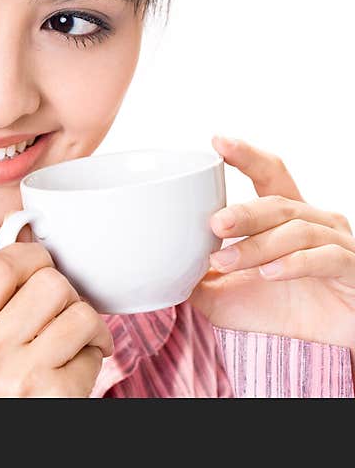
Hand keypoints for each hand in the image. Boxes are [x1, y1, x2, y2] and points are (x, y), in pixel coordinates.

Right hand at [0, 231, 113, 396]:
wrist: (1, 445)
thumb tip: (22, 231)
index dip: (28, 254)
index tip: (38, 262)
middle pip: (49, 284)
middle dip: (63, 291)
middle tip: (55, 310)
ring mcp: (22, 378)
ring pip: (81, 312)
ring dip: (85, 323)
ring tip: (70, 339)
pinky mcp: (58, 396)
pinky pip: (97, 349)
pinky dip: (94, 354)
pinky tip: (75, 366)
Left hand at [189, 135, 354, 355]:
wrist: (324, 346)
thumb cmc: (276, 310)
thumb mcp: (222, 294)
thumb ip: (193, 277)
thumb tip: (154, 266)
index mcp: (284, 217)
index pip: (268, 174)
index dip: (246, 156)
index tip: (216, 142)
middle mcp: (313, 221)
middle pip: (277, 203)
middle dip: (243, 212)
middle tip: (214, 223)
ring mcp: (336, 242)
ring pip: (295, 231)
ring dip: (257, 246)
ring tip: (225, 261)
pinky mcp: (352, 269)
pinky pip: (324, 258)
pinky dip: (294, 263)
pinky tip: (270, 273)